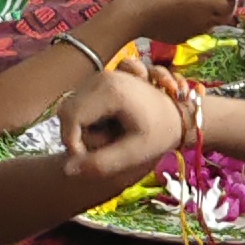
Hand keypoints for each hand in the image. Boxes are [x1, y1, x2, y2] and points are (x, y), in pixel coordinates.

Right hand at [57, 65, 183, 183]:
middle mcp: (102, 77)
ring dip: (83, 126)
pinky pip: (78, 101)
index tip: (87, 159)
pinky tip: (108, 123)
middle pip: (67, 111)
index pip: (70, 118)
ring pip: (70, 106)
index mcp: (111, 90)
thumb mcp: (133, 153)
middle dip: (77, 135)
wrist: (178, 115)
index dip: (72, 143)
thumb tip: (67, 170)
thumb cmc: (160, 134)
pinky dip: (87, 116)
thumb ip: (101, 163)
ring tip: (110, 134)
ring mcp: (101, 75)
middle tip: (103, 147)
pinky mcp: (101, 78)